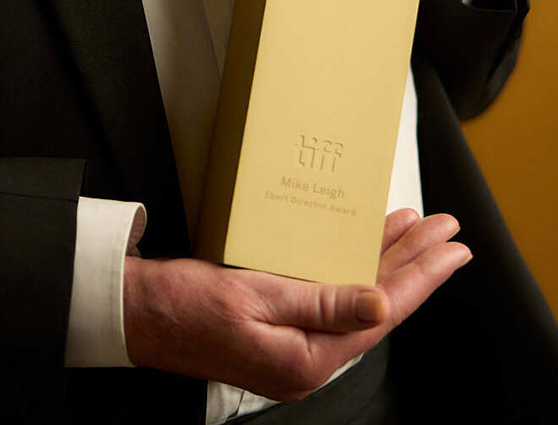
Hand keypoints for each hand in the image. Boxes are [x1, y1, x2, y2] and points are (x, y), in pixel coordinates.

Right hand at [123, 210, 469, 398]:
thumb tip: (381, 304)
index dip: (422, 277)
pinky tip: (362, 247)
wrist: (137, 315)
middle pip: (378, 304)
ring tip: (416, 231)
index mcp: (308, 357)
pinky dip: (352, 267)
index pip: (382, 310)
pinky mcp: (280, 332)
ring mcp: (295, 347)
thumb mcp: (253, 295)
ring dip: (387, 261)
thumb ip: (320, 301)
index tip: (452, 250)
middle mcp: (308, 358)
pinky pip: (332, 297)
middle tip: (447, 233)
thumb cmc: (184, 304)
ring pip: (357, 297)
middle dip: (415, 264)